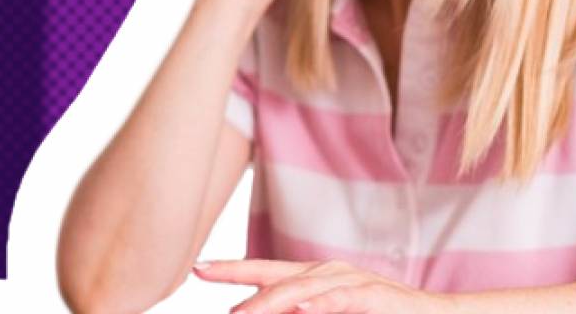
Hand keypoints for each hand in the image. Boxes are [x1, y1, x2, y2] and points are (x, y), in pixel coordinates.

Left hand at [194, 258, 449, 313]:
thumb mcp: (337, 313)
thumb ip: (306, 311)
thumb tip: (266, 312)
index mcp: (319, 279)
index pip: (269, 271)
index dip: (234, 268)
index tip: (198, 267)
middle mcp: (333, 274)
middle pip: (279, 276)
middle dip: (240, 276)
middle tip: (204, 273)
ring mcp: (355, 283)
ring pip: (304, 289)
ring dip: (271, 299)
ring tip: (243, 310)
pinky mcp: (376, 298)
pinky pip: (343, 300)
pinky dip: (320, 304)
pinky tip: (299, 307)